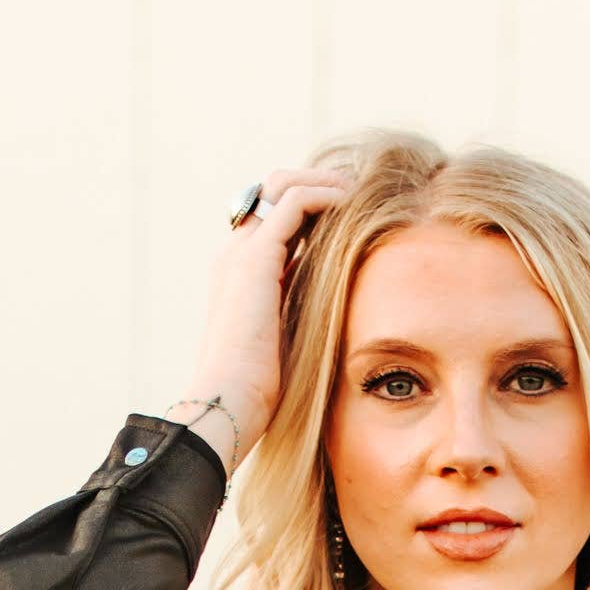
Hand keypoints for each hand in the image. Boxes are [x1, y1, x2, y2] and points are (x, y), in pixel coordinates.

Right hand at [184, 165, 348, 460]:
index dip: (312, 211)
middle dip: (319, 186)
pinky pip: (295, 201)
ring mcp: (242, 252)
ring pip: (284, 186)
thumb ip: (301, 312)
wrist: (227, 405)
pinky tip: (354, 208)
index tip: (350, 217)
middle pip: (276, 192)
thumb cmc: (257, 393)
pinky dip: (327, 196)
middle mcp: (236, 254)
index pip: (275, 221)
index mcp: (239, 275)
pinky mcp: (257, 256)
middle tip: (359, 197)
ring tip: (362, 195)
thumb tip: (335, 300)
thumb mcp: (287, 342)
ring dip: (327, 184)